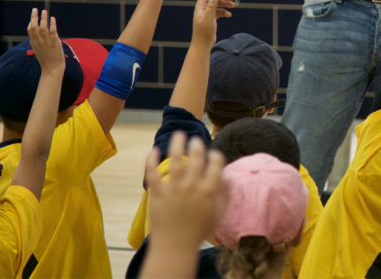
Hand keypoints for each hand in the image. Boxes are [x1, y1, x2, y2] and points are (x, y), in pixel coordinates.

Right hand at [27, 9, 65, 73]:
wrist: (52, 69)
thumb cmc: (46, 60)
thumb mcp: (38, 51)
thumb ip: (36, 43)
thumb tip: (34, 36)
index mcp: (34, 44)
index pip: (30, 31)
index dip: (31, 22)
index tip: (34, 17)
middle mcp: (39, 42)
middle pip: (34, 28)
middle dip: (34, 17)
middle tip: (35, 9)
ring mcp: (47, 42)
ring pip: (43, 28)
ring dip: (43, 18)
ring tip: (44, 11)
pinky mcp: (55, 43)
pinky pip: (52, 32)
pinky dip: (52, 24)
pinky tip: (52, 18)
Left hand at [145, 132, 227, 249]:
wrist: (175, 246)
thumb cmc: (198, 231)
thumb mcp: (218, 214)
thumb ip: (226, 194)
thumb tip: (229, 176)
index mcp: (208, 191)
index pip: (216, 165)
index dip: (216, 156)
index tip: (214, 154)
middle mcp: (192, 187)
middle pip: (196, 159)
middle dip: (197, 145)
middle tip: (196, 139)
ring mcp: (174, 190)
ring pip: (175, 160)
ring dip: (177, 144)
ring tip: (179, 134)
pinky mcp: (158, 194)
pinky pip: (153, 173)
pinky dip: (152, 160)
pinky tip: (154, 150)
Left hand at [192, 0, 233, 48]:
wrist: (202, 45)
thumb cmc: (204, 33)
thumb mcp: (208, 18)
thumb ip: (211, 6)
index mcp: (200, 7)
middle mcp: (203, 9)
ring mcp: (207, 14)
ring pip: (217, 4)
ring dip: (225, 3)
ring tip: (233, 5)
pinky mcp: (211, 19)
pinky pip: (218, 12)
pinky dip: (224, 12)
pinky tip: (229, 15)